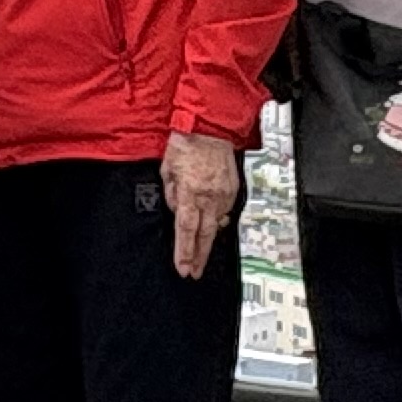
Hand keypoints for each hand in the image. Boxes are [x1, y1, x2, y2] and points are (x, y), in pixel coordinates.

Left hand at [161, 130, 239, 277]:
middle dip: (199, 257)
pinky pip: (225, 210)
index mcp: (191, 192)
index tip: (183, 268)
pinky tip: (212, 225)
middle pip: (205, 235)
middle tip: (195, 272)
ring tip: (201, 254)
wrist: (211, 128)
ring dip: (208, 240)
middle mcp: (210, 197)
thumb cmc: (186, 144)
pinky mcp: (233, 189)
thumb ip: (171, 193)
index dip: (184, 252)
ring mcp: (224, 194)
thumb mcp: (167, 169)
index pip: (186, 230)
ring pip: (217, 224)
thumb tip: (176, 209)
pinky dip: (218, 219)